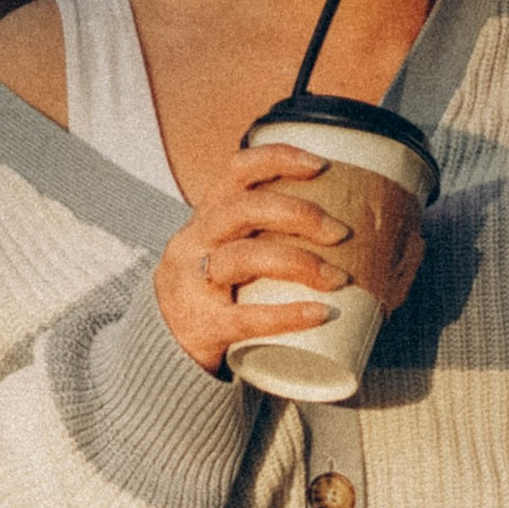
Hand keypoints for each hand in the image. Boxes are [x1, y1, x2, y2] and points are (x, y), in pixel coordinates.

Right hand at [155, 146, 340, 375]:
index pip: (236, 170)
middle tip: (340, 232)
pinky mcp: (202, 325)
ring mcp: (193, 283)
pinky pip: (246, 316)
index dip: (277, 159)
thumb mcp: (225, 250)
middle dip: (298, 214)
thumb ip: (265, 234)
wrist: (163, 348)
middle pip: (243, 209)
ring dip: (299, 263)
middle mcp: (195, 241)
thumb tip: (345, 226)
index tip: (320, 165)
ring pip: (243, 258)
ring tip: (338, 277)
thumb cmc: (214, 291)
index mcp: (207, 217)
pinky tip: (319, 313)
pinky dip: (287, 314)